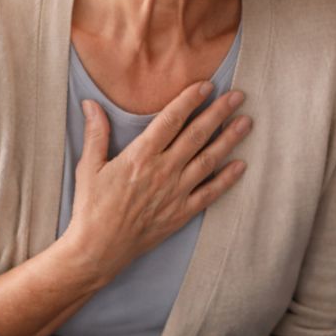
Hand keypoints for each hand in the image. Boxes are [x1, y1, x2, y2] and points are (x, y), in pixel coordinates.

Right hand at [61, 81, 251, 285]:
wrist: (97, 250)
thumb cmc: (91, 207)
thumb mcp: (89, 167)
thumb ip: (96, 133)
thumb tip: (90, 103)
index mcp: (140, 156)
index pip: (171, 120)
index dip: (190, 100)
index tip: (206, 85)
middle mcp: (163, 171)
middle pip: (197, 135)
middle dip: (219, 112)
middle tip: (238, 96)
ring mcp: (175, 193)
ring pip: (209, 160)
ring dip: (229, 139)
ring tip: (246, 122)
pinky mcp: (181, 213)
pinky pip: (210, 193)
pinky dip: (227, 178)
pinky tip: (241, 164)